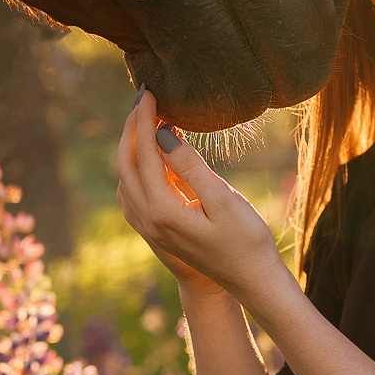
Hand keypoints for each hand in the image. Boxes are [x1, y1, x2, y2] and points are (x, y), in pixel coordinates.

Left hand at [116, 93, 293, 315]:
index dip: (144, 120)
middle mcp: (148, 220)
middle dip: (132, 128)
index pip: (144, 154)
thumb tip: (163, 134)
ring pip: (125, 178)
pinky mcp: (154, 231)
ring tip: (148, 119)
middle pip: (125, 164)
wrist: (249, 281)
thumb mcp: (224, 200)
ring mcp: (148, 228)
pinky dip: (136, 167)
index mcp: (163, 211)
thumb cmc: (246, 240)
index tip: (149, 93)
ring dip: (132, 146)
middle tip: (143, 98)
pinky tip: (151, 155)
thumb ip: (190, 167)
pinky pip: (132, 192)